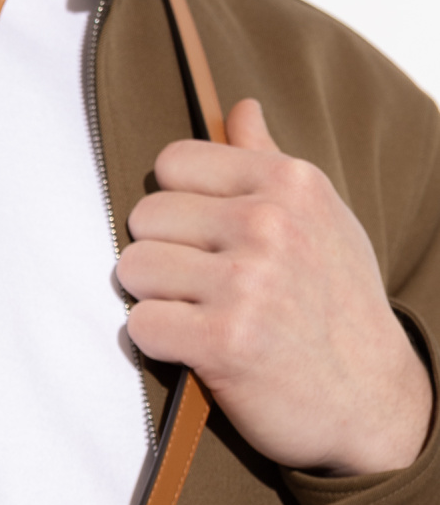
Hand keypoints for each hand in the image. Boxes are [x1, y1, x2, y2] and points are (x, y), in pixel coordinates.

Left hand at [118, 100, 433, 475]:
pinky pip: (140, 324)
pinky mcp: (224, 342)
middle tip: (199, 287)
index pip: (173, 162)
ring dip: (153, 299)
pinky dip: (156, 343)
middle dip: (160, 254)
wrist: (371, 398)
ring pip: (133, 269)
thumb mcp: (321, 220)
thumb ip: (269, 162)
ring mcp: (247, 283)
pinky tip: (193, 349)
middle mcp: (269, 224)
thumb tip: (240, 106)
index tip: (201, 237)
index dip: (175, 204)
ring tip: (196, 316)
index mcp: (290, 183)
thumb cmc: (336, 304)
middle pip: (144, 216)